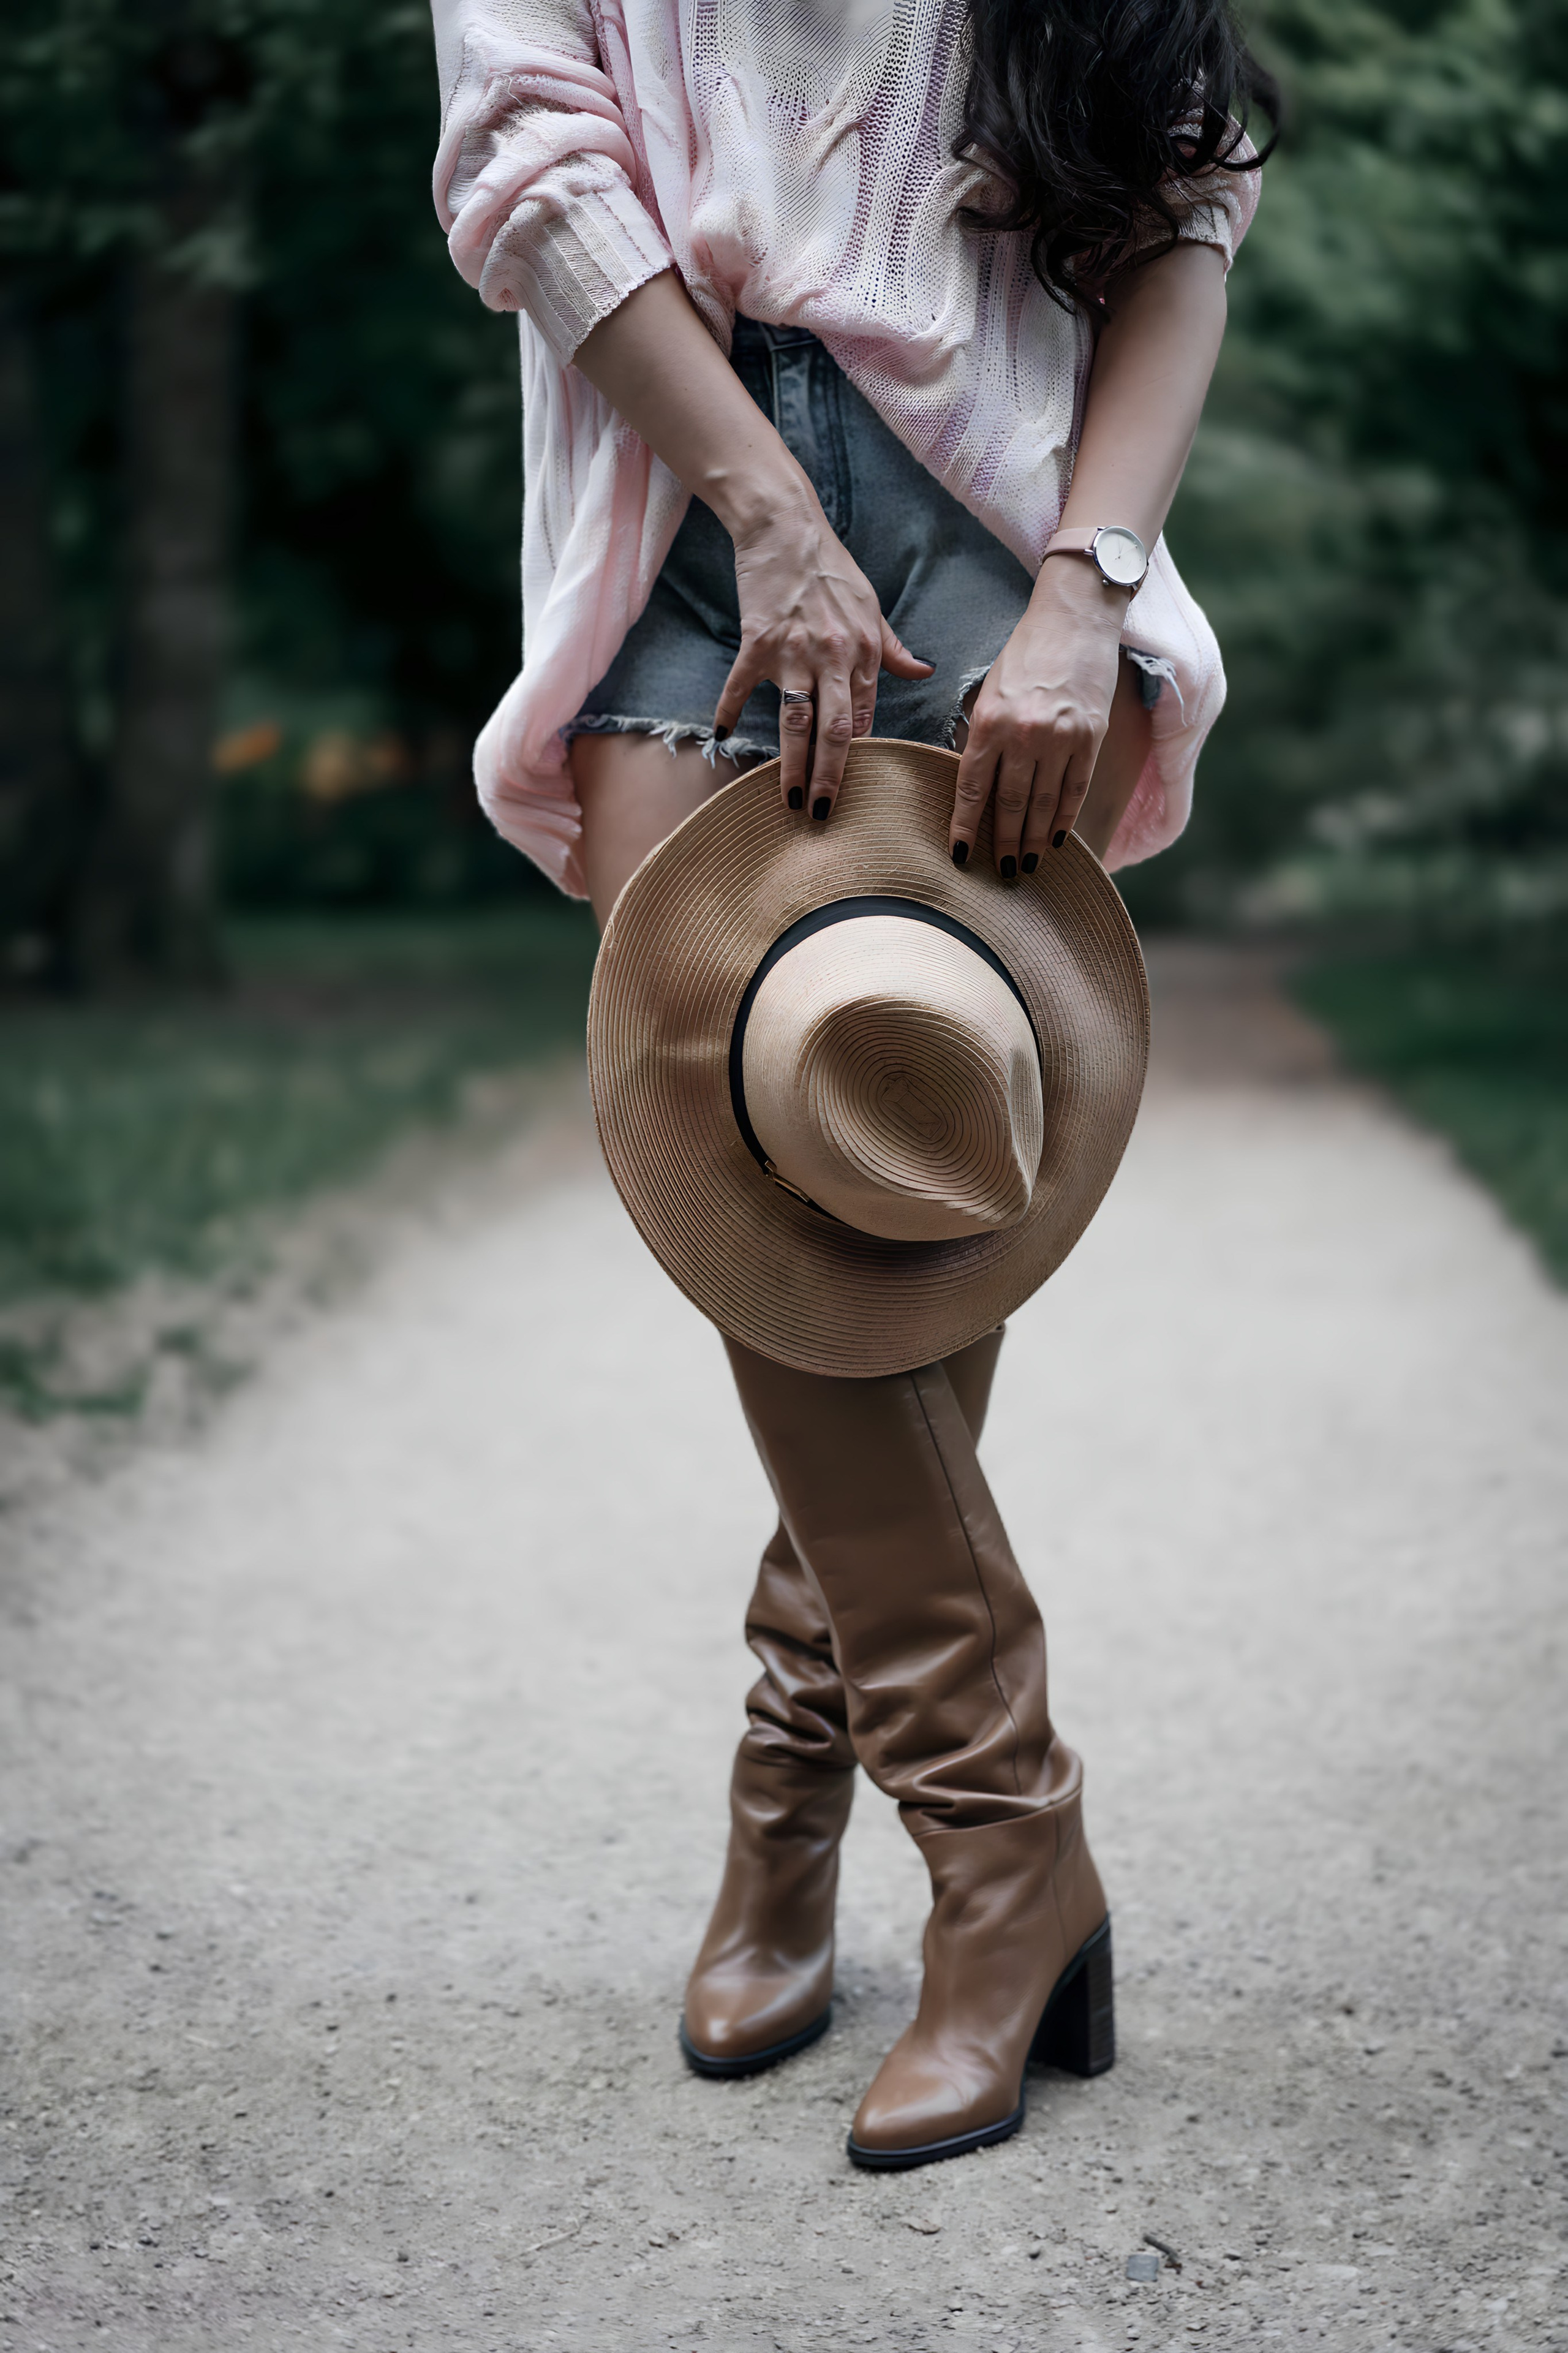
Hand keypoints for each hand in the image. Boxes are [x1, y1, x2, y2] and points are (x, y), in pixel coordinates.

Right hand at [713, 487, 931, 816]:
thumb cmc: (832, 567)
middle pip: (836, 732)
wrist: (787, 527)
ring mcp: (794, 652)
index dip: (856, 756)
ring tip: (788, 800)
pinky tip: (722, 736)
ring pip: (796, 722)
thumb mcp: (872, 606)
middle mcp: (834, 657)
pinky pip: (741, 686)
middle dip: (832, 778)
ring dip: (793, 765)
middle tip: (824, 815)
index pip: (864, 717)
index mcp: (864, 652)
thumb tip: (924, 671)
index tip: (851, 788)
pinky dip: (729, 711)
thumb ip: (893, 648)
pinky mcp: (758, 641)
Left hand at [950, 558, 1127, 873]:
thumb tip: (978, 787)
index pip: (972, 787)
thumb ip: (984, 737)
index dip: (965, 826)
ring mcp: (1061, 737)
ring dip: (1034, 839)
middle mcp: (1024, 733)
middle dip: (1003, 843)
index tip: (961, 854)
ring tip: (1027, 864)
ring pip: (1043, 804)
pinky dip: (1065, 817)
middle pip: (1010, 804)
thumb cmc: (1026, 654)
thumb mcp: (990, 691)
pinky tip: (1058, 839)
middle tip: (1001, 871)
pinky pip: (1075, 789)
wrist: (1074, 618)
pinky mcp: (1092, 737)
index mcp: (990, 721)